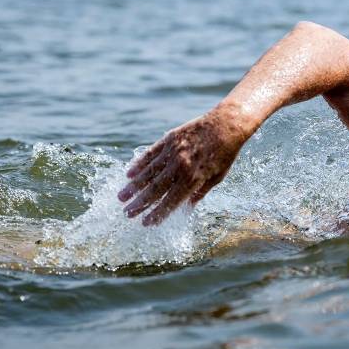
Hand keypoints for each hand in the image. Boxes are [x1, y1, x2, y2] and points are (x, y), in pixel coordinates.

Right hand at [118, 108, 245, 225]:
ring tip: (121, 197)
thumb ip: (199, 193)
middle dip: (140, 203)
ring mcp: (173, 151)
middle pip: (155, 189)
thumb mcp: (217, 178)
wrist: (226, 125)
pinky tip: (128, 174)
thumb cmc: (225, 154)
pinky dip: (138, 164)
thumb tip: (186, 211)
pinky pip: (150, 154)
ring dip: (133, 187)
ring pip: (148, 172)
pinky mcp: (169, 139)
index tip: (145, 223)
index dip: (157, 214)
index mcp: (194, 179)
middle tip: (127, 213)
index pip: (171, 201)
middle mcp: (181, 166)